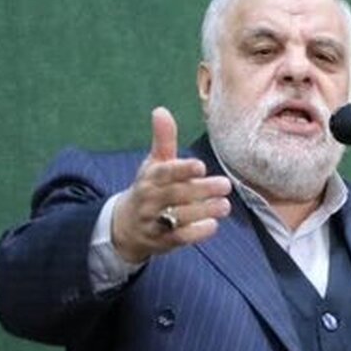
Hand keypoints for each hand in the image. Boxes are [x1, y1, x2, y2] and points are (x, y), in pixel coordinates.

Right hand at [111, 107, 231, 263]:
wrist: (125, 227)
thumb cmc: (148, 189)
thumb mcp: (153, 164)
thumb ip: (163, 140)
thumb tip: (161, 110)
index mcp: (149, 178)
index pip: (165, 173)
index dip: (182, 169)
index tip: (200, 166)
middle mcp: (150, 199)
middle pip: (175, 195)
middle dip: (201, 190)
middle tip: (225, 185)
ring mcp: (155, 221)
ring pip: (179, 217)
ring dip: (203, 211)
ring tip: (225, 205)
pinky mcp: (162, 241)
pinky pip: (179, 238)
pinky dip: (196, 233)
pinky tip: (213, 225)